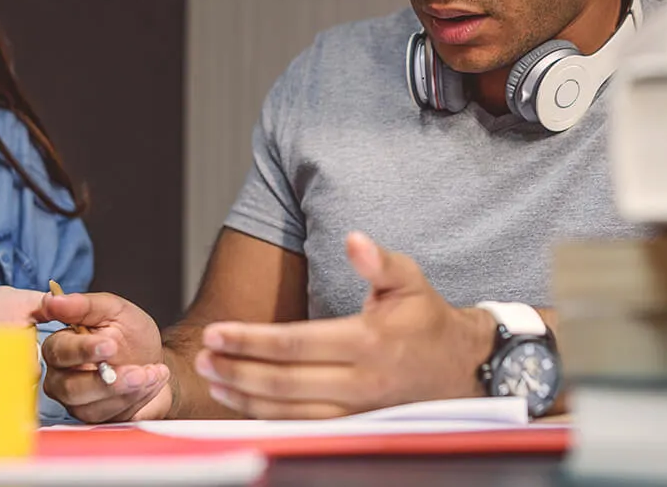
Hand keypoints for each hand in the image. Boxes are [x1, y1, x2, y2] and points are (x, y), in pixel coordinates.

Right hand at [39, 291, 171, 422]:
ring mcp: (76, 401)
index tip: (109, 345)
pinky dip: (135, 399)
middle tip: (137, 371)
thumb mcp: (115, 311)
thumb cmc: (131, 336)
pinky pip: (109, 416)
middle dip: (107, 380)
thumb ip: (85, 306)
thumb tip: (54, 300)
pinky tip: (151, 381)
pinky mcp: (94, 418)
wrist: (155, 363)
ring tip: (150, 373)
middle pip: (69, 387)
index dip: (83, 349)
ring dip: (126, 390)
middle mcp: (61, 376)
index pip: (58, 350)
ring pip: (90, 406)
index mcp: (61, 345)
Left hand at [193, 232, 492, 418]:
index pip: (297, 344)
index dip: (253, 340)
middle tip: (203, 357)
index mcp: (369, 342)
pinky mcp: (356, 428)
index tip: (218, 331)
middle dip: (239, 370)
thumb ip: (379, 261)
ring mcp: (359, 412)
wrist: (463, 369)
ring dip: (247, 398)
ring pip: (291, 413)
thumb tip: (353, 239)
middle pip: (286, 383)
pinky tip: (244, 404)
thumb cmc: (427, 320)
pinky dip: (270, 418)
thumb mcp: (409, 280)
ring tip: (213, 380)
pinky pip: (305, 428)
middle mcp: (362, 382)